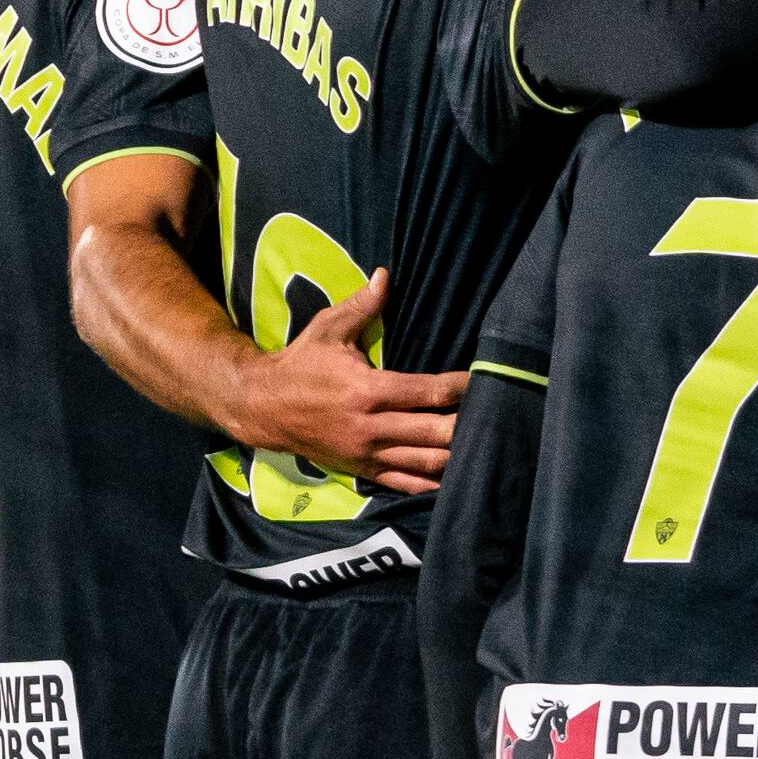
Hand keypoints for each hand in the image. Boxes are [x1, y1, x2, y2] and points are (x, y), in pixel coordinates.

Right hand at [228, 268, 466, 492]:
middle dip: (467, 424)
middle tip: (495, 414)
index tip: (483, 379)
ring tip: (483, 444)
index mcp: (367, 390)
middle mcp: (370, 427)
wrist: (262, 407)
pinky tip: (454, 478)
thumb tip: (385, 275)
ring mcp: (366, 454)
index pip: (428, 392)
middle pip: (435, 432)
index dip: (461, 387)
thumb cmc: (300, 363)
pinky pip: (403, 484)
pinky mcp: (360, 471)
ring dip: (455, 455)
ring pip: (424, 463)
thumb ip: (361, 305)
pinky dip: (430, 483)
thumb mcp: (327, 329)